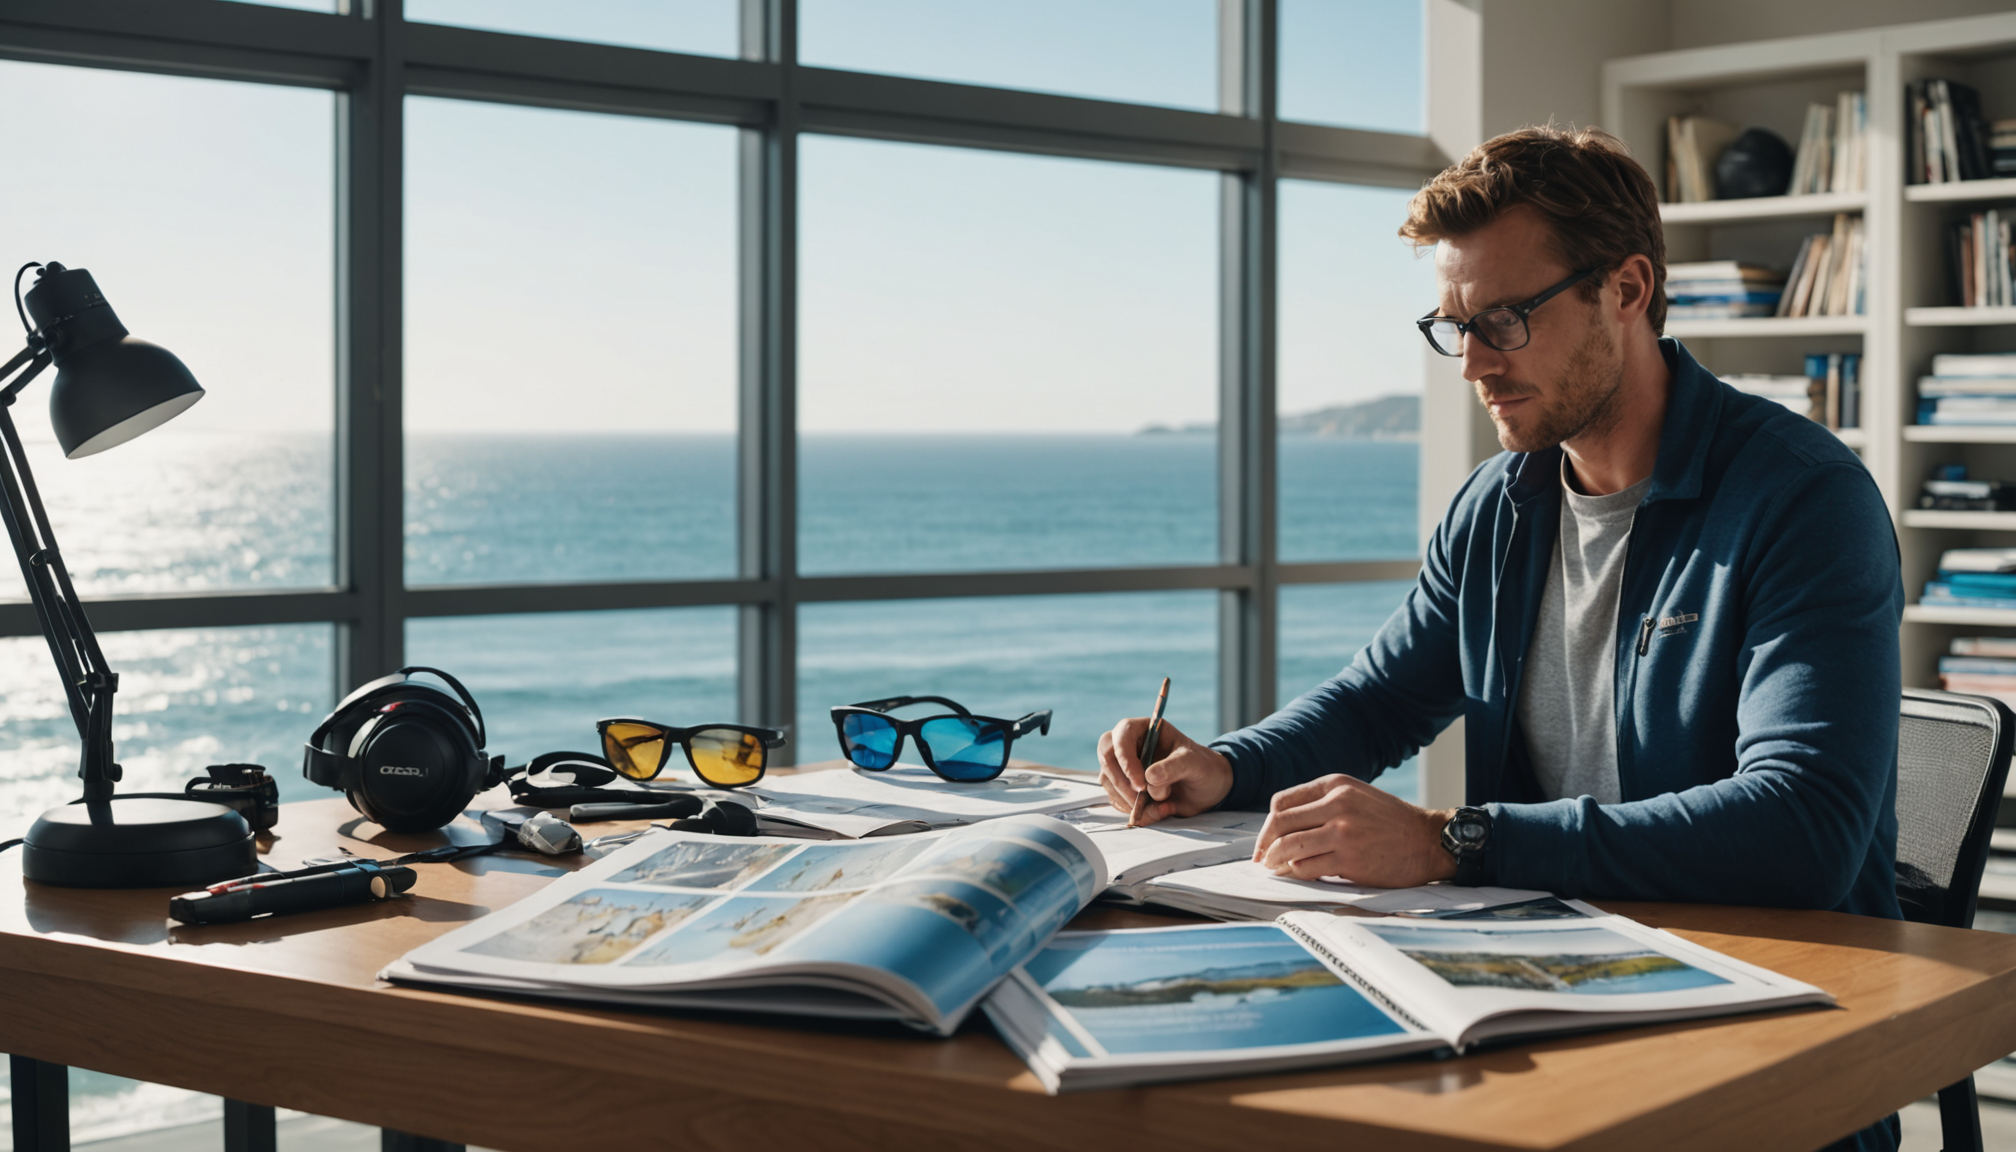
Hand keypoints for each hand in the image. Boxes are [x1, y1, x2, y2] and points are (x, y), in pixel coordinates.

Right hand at [1096, 718, 1232, 825]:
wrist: (1207, 788)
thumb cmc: (1202, 767)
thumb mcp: (1194, 764)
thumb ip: (1173, 768)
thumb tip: (1149, 777)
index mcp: (1145, 730)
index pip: (1122, 735)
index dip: (1125, 759)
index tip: (1140, 784)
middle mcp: (1131, 746)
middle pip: (1107, 756)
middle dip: (1121, 782)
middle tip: (1140, 799)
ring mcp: (1125, 768)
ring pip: (1108, 781)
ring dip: (1128, 799)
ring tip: (1161, 806)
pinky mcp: (1126, 788)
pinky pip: (1118, 800)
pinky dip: (1136, 811)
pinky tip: (1160, 811)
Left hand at [1252, 774, 1456, 886]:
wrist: (1428, 841)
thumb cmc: (1391, 822)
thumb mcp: (1357, 796)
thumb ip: (1323, 803)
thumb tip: (1284, 826)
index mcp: (1335, 785)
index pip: (1283, 802)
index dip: (1268, 824)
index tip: (1265, 839)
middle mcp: (1337, 804)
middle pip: (1280, 823)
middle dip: (1264, 844)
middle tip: (1261, 858)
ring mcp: (1343, 832)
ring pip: (1289, 846)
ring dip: (1275, 861)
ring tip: (1273, 868)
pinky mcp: (1349, 859)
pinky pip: (1306, 867)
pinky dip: (1295, 872)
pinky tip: (1296, 874)